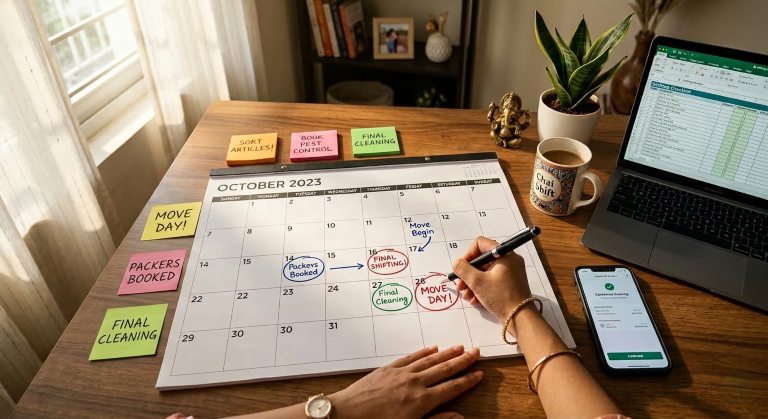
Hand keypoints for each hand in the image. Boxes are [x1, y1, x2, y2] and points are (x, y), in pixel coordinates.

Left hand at [331, 345, 481, 418]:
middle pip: (444, 369)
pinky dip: (423, 352)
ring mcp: (401, 374)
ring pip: (430, 360)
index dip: (467, 380)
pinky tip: (432, 348)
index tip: (479, 373)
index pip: (452, 388)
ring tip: (459, 347)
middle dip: (462, 361)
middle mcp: (415, 383)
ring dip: (446, 353)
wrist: (347, 414)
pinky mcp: (388, 369)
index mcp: (422, 401)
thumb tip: (459, 417)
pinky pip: (410, 357)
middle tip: (476, 351)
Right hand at [452, 236, 531, 321]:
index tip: (461, 268)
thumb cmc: (500, 297)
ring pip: (485, 272)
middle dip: (468, 273)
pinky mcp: (509, 284)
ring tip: (466, 295)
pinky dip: (482, 288)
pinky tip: (475, 300)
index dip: (468, 254)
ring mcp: (510, 273)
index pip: (481, 244)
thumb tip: (457, 263)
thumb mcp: (477, 282)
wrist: (520, 318)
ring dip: (472, 283)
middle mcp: (509, 261)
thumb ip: (463, 269)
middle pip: (482, 260)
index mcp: (504, 254)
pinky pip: (492, 281)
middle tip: (460, 285)